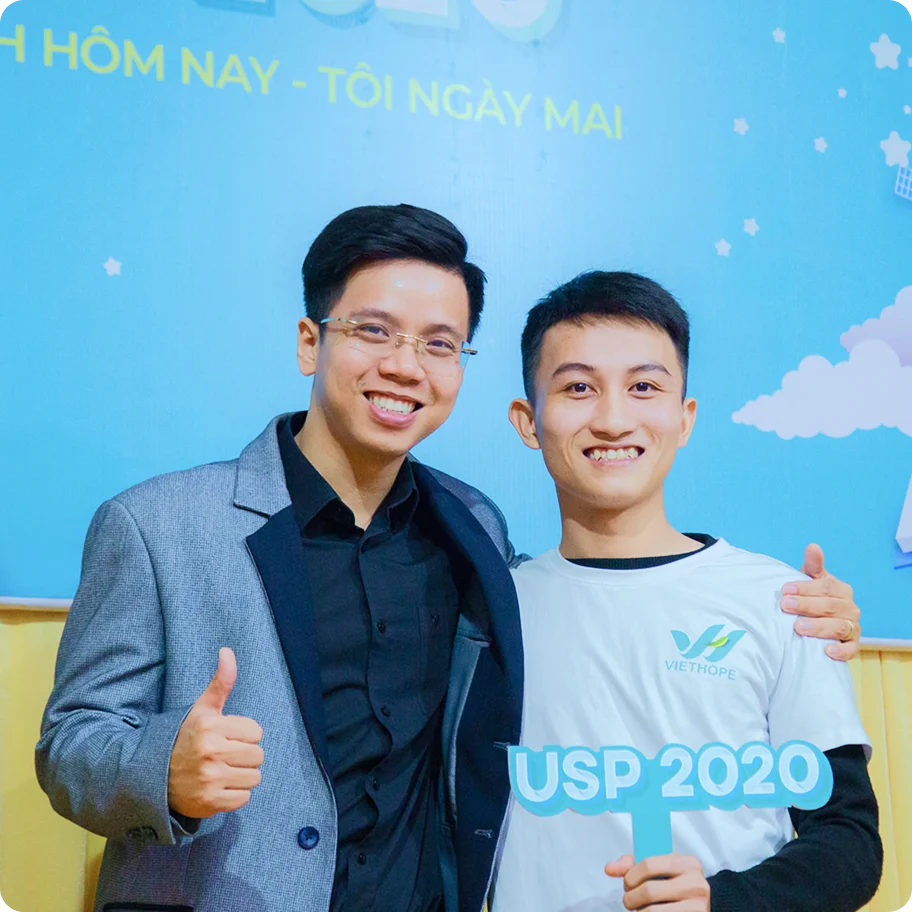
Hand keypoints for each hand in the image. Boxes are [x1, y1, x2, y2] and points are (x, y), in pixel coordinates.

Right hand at [168, 647, 264, 818]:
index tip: (227, 737)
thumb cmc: (186, 738)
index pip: (256, 732)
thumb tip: (227, 650)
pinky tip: (218, 787)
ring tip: (222, 771)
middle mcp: (211, 752)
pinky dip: (234, 795)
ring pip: (254, 778)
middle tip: (224, 756)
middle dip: (245, 756)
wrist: (153, 776)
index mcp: (211, 727)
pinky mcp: (210, 803)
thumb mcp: (202, 709)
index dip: (244, 735)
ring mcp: (210, 779)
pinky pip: (244, 799)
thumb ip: (221, 682)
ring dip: (242, 776)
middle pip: (258, 756)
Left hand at [605, 853, 709, 910]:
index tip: (627, 883)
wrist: (700, 907)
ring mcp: (698, 906)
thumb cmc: (676, 886)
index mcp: (687, 863)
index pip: (648, 865)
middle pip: (648, 890)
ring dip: (638, 911)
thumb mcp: (661, 870)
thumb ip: (634, 866)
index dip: (631, 876)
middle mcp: (696, 883)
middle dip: (630, 898)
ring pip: (652, 911)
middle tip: (629, 900)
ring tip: (639, 909)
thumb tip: (609, 868)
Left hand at [780, 543, 860, 660]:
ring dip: (819, 627)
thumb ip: (813, 565)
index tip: (785, 589)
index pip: (826, 587)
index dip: (805, 588)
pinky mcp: (853, 646)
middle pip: (831, 606)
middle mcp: (850, 608)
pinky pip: (851, 650)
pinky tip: (827, 650)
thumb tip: (813, 546)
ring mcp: (853, 628)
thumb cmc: (812, 598)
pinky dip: (841, 651)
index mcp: (841, 590)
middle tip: (785, 606)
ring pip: (840, 627)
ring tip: (798, 627)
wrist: (818, 624)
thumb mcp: (811, 580)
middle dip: (806, 606)